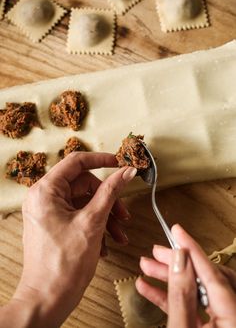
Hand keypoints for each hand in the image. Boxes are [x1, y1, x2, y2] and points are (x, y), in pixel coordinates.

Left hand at [11, 152, 136, 327]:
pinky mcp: (55, 225)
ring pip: (85, 202)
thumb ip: (111, 192)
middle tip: (124, 216)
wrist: (48, 300)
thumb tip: (127, 172)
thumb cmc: (63, 264)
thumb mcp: (93, 222)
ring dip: (105, 217)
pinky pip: (80, 215)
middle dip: (108, 200)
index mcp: (46, 191)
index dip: (101, 160)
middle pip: (84, 185)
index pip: (76, 162)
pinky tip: (106, 245)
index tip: (121, 163)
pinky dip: (96, 226)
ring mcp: (49, 212)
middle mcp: (44, 198)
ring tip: (119, 235)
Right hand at [136, 224, 235, 327]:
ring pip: (198, 291)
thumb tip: (179, 262)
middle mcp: (233, 318)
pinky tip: (150, 287)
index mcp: (234, 320)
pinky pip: (193, 308)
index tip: (178, 231)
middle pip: (207, 278)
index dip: (192, 249)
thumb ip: (181, 297)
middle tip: (159, 252)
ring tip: (148, 267)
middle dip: (178, 262)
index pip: (213, 275)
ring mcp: (223, 323)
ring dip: (171, 278)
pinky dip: (172, 298)